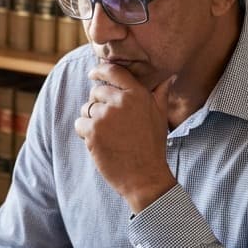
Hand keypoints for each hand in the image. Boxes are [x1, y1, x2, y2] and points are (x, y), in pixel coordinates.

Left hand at [74, 63, 176, 213]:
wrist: (144, 176)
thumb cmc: (153, 147)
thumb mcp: (161, 116)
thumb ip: (160, 94)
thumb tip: (167, 77)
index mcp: (138, 94)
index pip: (113, 72)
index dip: (99, 71)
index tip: (93, 74)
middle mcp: (121, 101)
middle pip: (96, 92)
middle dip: (97, 104)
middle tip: (109, 123)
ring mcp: (105, 116)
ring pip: (86, 109)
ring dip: (91, 120)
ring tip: (107, 135)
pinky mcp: (93, 132)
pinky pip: (80, 124)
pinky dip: (84, 133)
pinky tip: (99, 143)